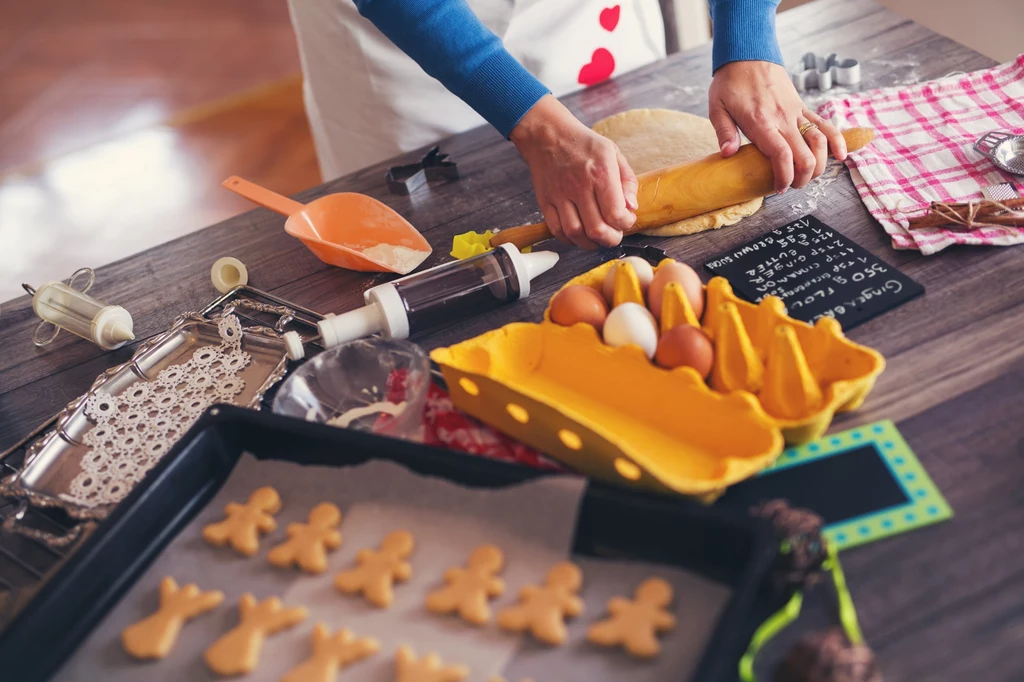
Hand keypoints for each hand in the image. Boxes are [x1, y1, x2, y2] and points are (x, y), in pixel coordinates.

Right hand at [510, 95, 636, 248]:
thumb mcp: (613, 153)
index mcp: (600, 173)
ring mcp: (560, 195)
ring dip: (591, 243)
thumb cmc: (583, 144)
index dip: (626, 224)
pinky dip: (570, 239)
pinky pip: (557, 230)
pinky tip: (580, 235)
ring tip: (598, 238)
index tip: (626, 220)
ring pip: (575, 233)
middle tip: (614, 234)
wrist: (547, 134)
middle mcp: (579, 186)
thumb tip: (631, 208)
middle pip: (597, 229)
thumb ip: (627, 181)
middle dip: (611, 239)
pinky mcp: (545, 202)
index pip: (616, 214)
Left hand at [708, 61, 847, 192]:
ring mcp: (796, 112)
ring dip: (819, 164)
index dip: (785, 176)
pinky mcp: (802, 107)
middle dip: (802, 177)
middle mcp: (783, 118)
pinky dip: (837, 140)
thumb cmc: (730, 83)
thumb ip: (724, 132)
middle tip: (791, 186)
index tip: (780, 188)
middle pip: (805, 154)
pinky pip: (825, 124)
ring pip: (820, 141)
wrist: (749, 54)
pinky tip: (840, 155)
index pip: (781, 155)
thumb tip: (728, 154)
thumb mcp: (717, 107)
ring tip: (809, 176)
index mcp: (761, 121)